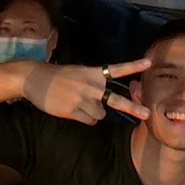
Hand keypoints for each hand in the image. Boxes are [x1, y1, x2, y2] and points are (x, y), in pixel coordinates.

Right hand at [22, 58, 149, 124]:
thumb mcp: (79, 73)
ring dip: (93, 113)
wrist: (35, 78)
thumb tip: (105, 106)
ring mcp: (83, 99)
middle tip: (146, 114)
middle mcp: (91, 86)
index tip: (149, 63)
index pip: (117, 69)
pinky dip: (84, 118)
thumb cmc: (59, 77)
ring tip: (79, 104)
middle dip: (132, 108)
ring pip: (100, 115)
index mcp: (94, 73)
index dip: (134, 66)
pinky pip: (89, 121)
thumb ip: (94, 85)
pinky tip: (73, 110)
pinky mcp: (73, 110)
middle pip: (116, 100)